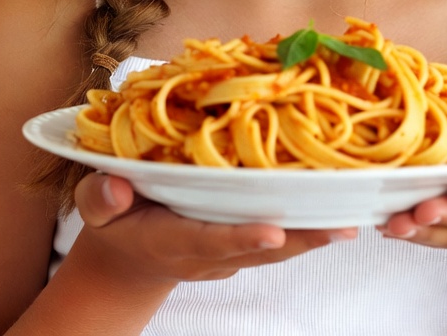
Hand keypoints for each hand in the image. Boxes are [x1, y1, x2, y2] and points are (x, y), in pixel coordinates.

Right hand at [73, 172, 357, 284]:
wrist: (127, 259)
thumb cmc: (114, 223)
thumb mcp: (95, 209)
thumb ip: (101, 198)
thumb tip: (117, 187)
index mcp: (170, 239)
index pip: (209, 239)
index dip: (241, 236)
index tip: (274, 230)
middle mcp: (206, 252)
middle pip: (257, 248)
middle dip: (299, 239)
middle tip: (340, 227)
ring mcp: (225, 253)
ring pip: (274, 247)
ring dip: (311, 236)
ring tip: (351, 221)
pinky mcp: (238, 245)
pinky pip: (276, 238)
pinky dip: (304, 228)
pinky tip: (335, 211)